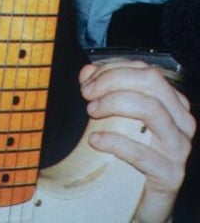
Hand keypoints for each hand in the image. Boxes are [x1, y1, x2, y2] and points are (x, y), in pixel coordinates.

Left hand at [79, 61, 195, 222]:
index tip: (87, 80)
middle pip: (150, 82)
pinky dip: (114, 141)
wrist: (138, 198)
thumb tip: (87, 72)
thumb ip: (101, 90)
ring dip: (114, 103)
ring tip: (91, 112)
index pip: (144, 71)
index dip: (112, 70)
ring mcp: (178, 148)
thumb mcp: (113, 115)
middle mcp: (181, 121)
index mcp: (171, 102)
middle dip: (112, 81)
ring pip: (150, 108)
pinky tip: (95, 140)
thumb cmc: (128, 151)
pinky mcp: (170, 175)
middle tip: (87, 94)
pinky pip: (142, 152)